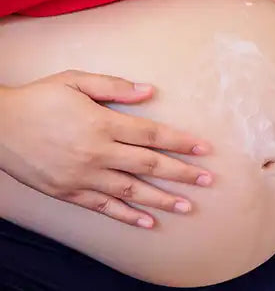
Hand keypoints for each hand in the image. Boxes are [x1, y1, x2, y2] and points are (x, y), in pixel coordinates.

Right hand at [0, 70, 212, 228]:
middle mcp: (98, 153)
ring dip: (162, 199)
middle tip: (208, 180)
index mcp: (102, 123)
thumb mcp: (76, 81)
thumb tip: (149, 91)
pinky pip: (104, 207)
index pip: (153, 135)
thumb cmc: (40, 99)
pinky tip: (147, 221)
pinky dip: (127, 215)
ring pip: (132, 190)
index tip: (203, 149)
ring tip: (187, 206)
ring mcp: (84, 176)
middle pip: (149, 164)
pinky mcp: (70, 192)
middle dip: (182, 172)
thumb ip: (114, 87)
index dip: (181, 142)